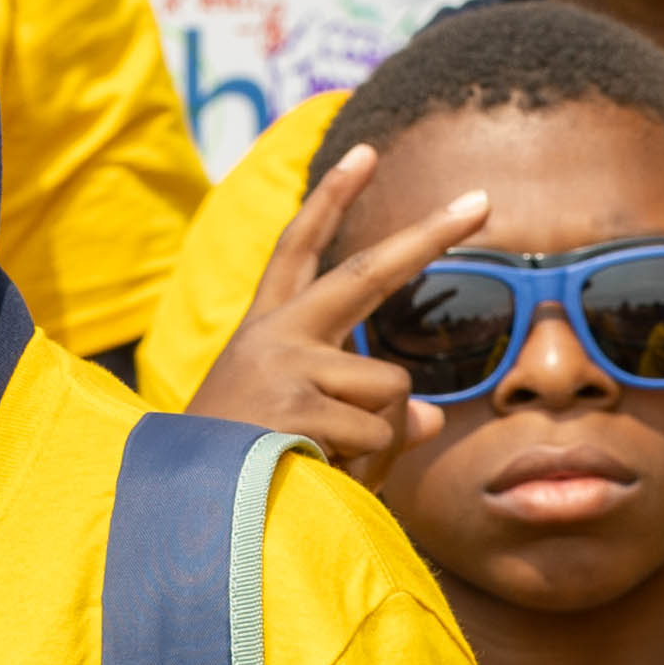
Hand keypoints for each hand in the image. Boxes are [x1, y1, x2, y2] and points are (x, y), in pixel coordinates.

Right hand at [182, 148, 484, 484]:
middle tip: (482, 200)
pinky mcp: (297, 405)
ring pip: (391, 387)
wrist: (180, 513)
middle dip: (428, 235)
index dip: (332, 198)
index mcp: (268, 332)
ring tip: (325, 462)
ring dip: (378, 434)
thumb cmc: (243, 474)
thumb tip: (431, 419)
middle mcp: (276, 334)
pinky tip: (314, 473)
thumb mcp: (302, 429)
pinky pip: (376, 431)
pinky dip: (364, 465)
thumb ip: (367, 414)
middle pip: (367, 271)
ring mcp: (285, 365)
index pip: (300, 247)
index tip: (366, 151)